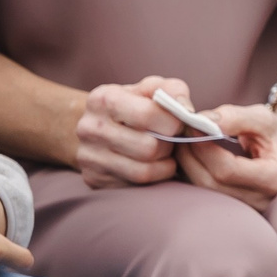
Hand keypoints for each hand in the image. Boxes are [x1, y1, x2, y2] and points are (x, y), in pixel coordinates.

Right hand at [72, 77, 195, 188]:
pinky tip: (152, 166)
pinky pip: (135, 187)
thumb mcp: (150, 88)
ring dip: (164, 166)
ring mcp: (89, 157)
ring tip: (165, 154)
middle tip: (171, 141)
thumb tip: (187, 111)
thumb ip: (173, 90)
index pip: (148, 115)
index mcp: (103, 99)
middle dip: (169, 146)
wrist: (96, 126)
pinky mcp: (93, 179)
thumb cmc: (132, 104)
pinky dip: (152, 179)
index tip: (177, 124)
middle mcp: (90, 128)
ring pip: (143, 172)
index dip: (172, 122)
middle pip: (148, 148)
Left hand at [175, 103, 276, 213]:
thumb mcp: (264, 118)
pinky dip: (192, 171)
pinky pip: (203, 193)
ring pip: (203, 190)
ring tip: (185, 139)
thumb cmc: (276, 133)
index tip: (193, 124)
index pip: (228, 169)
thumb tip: (203, 120)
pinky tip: (190, 154)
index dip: (204, 147)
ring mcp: (246, 208)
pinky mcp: (233, 208)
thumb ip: (235, 117)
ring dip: (187, 163)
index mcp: (274, 179)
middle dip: (191, 155)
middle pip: (211, 183)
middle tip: (182, 130)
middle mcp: (260, 200)